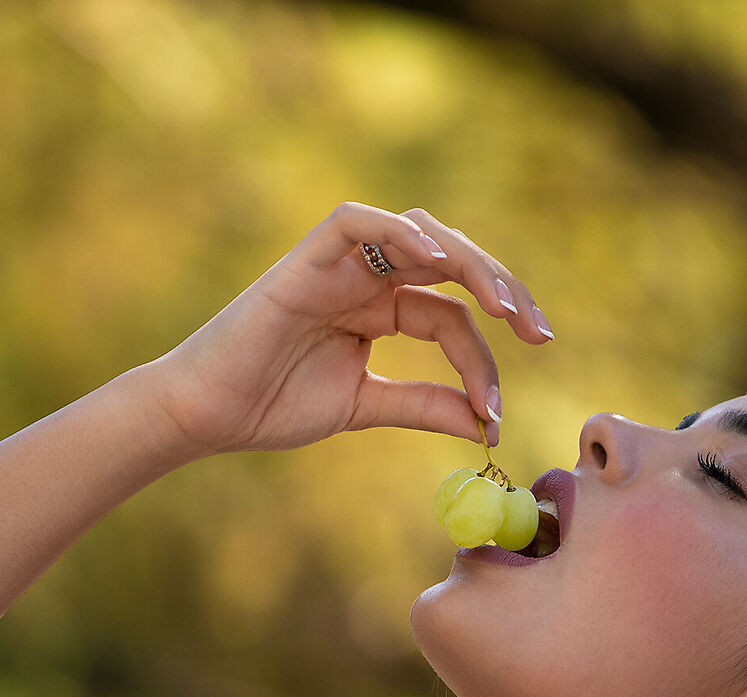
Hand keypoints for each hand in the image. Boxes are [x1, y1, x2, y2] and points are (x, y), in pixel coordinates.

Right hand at [141, 202, 551, 459]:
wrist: (209, 414)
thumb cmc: (272, 407)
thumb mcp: (365, 408)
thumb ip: (423, 405)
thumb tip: (487, 423)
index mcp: (381, 312)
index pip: (452, 318)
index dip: (485, 358)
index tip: (498, 410)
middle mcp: (367, 279)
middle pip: (451, 262)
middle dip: (502, 290)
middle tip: (537, 332)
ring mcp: (339, 263)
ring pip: (419, 232)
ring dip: (468, 259)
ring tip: (501, 303)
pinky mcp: (308, 257)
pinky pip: (359, 222)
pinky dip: (398, 231)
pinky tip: (435, 261)